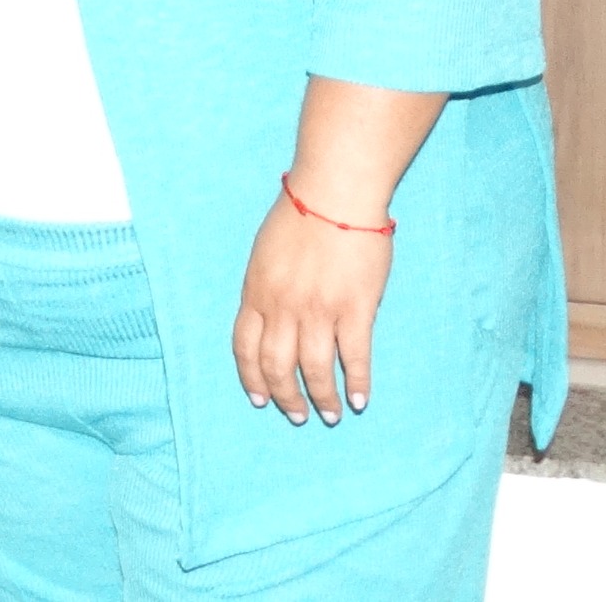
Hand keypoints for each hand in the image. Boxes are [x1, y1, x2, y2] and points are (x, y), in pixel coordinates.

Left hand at [233, 192, 390, 424]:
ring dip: (322, 398)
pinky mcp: (354, 307)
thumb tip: (272, 316)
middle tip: (298, 415)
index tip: (261, 399)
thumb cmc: (301, 211)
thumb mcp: (265, 251)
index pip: (244, 348)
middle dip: (286, 398)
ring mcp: (318, 309)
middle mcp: (282, 307)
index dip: (252, 379)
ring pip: (314, 369)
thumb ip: (265, 286)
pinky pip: (354, 356)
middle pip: (277, 366)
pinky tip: (360, 399)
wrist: (336, 190)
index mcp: (256, 292)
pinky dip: (357, 382)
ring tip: (331, 414)